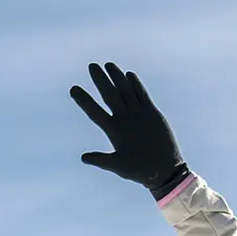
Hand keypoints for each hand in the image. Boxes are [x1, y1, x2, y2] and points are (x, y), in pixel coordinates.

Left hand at [70, 62, 188, 197]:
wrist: (163, 170)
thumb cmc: (139, 171)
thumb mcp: (119, 166)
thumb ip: (102, 160)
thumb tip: (84, 158)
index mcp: (112, 130)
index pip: (94, 111)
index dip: (84, 100)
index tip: (73, 89)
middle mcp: (123, 119)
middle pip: (109, 95)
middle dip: (100, 80)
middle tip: (91, 66)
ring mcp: (137, 114)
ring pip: (125, 91)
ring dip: (117, 78)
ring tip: (108, 65)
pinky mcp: (151, 113)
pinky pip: (142, 95)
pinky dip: (136, 85)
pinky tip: (128, 74)